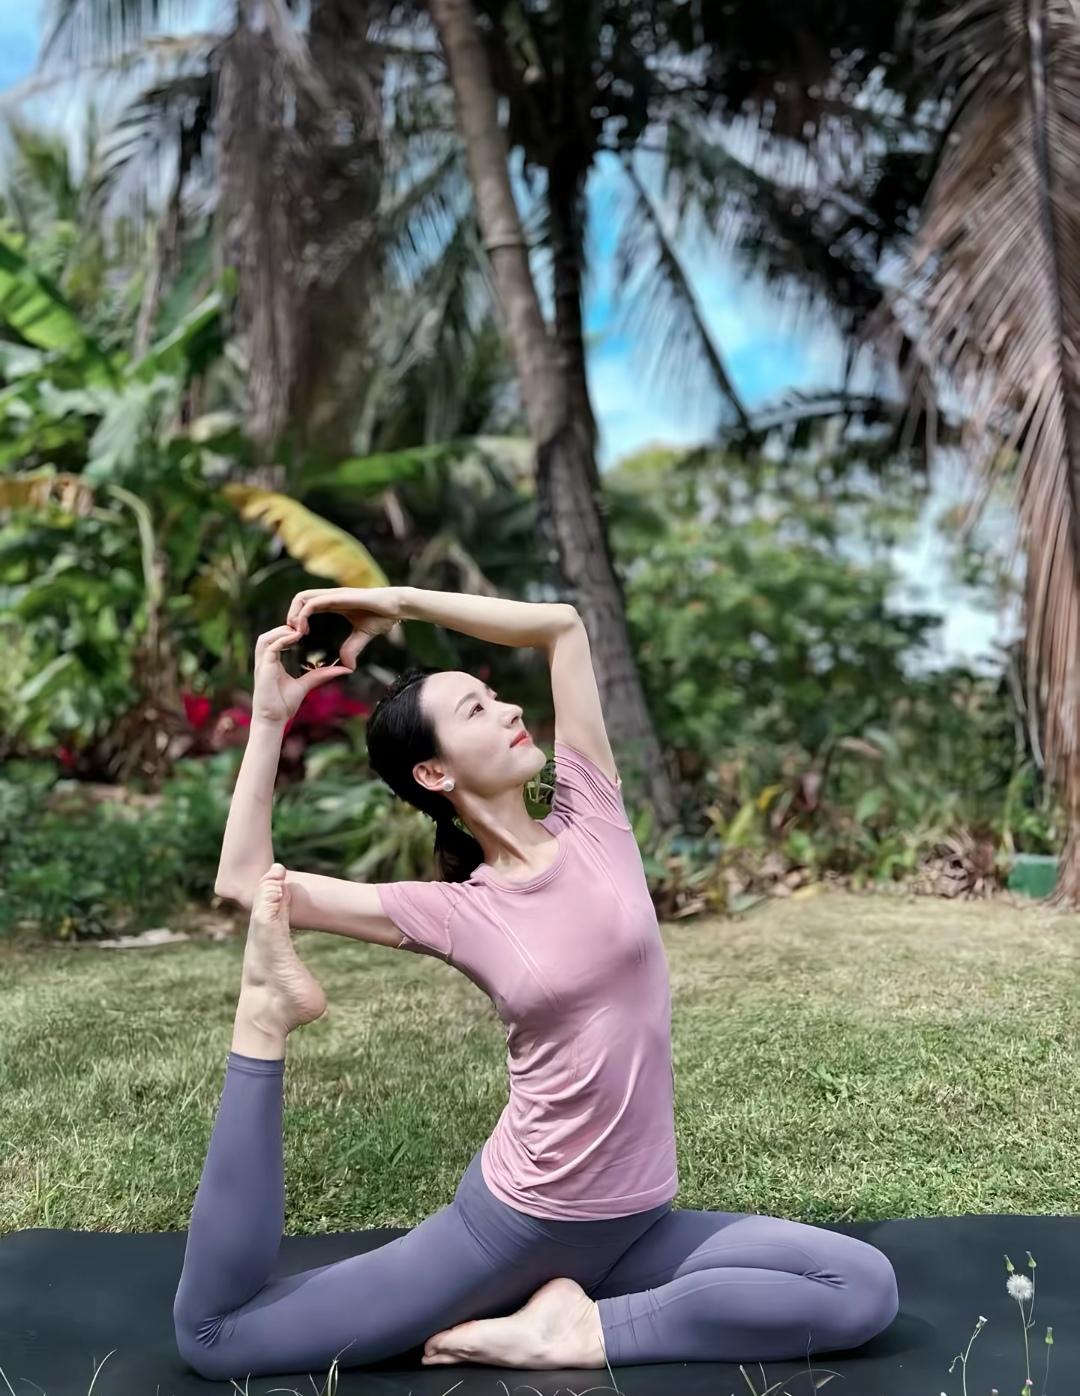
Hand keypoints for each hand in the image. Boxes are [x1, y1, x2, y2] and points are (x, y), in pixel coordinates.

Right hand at [251, 624, 353, 723]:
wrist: (272, 720)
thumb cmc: (284, 706)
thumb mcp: (306, 685)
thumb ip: (320, 675)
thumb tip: (344, 670)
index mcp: (271, 663)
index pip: (274, 641)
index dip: (286, 632)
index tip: (304, 630)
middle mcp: (264, 662)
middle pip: (267, 636)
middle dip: (282, 628)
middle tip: (302, 625)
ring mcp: (262, 665)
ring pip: (265, 638)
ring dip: (280, 631)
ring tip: (298, 630)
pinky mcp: (264, 669)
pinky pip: (270, 648)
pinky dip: (282, 640)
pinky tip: (296, 637)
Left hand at [285, 587, 404, 672]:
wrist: (396, 606)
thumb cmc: (383, 616)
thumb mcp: (363, 635)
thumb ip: (352, 648)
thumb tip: (347, 666)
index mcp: (335, 603)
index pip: (307, 604)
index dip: (299, 618)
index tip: (299, 637)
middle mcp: (331, 596)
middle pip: (300, 599)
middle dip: (291, 616)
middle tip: (292, 636)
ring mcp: (334, 595)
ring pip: (301, 598)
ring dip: (293, 615)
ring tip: (295, 633)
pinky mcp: (338, 597)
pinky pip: (312, 603)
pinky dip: (303, 616)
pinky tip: (304, 631)